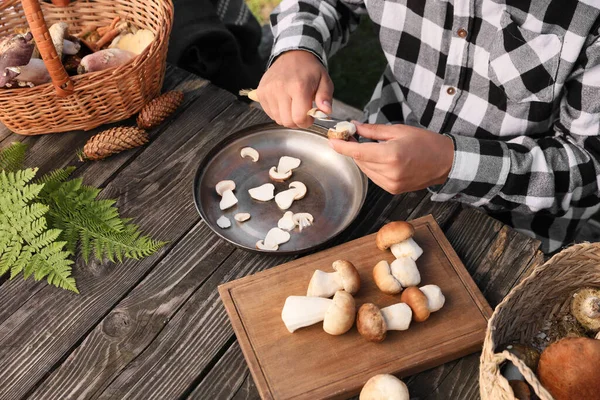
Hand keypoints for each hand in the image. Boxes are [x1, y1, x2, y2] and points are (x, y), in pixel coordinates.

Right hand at [256, 50, 332, 128]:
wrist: (292, 55)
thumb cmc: (309, 69)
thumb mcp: (324, 80)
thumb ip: (325, 97)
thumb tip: (326, 112)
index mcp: (298, 86)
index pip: (299, 118)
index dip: (306, 122)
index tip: (310, 117)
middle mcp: (281, 89)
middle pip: (287, 121)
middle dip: (297, 121)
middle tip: (302, 112)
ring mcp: (268, 91)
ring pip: (278, 119)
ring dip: (287, 117)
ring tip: (293, 105)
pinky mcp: (261, 92)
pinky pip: (269, 113)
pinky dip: (278, 112)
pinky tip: (284, 103)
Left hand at [329, 123, 454, 194]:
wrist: (446, 162)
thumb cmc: (426, 143)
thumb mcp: (399, 130)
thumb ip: (373, 131)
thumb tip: (354, 127)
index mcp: (391, 155)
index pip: (358, 152)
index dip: (342, 147)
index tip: (332, 140)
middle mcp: (390, 172)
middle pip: (360, 161)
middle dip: (353, 149)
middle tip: (350, 136)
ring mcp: (391, 184)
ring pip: (365, 170)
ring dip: (362, 158)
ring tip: (369, 146)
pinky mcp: (393, 190)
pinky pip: (374, 177)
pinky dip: (371, 167)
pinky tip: (379, 158)